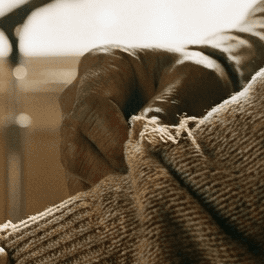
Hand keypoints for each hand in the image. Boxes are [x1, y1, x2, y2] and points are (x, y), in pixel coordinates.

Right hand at [58, 45, 232, 193]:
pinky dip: (104, 194)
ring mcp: (74, 127)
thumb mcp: (191, 79)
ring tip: (141, 192)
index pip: (91, 109)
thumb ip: (169, 106)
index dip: (112, 141)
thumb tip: (146, 141)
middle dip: (104, 171)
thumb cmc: (188, 74)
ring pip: (73, 167)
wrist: (186, 82)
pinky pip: (80, 181)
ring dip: (104, 186)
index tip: (142, 159)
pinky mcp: (81, 153)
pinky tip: (132, 197)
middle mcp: (77, 97)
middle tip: (141, 184)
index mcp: (101, 67)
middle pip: (72, 143)